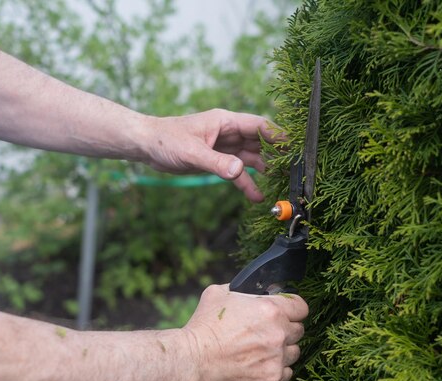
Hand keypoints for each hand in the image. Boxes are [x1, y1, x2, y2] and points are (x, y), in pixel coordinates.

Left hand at [144, 109, 285, 202]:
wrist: (147, 146)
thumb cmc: (165, 140)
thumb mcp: (191, 152)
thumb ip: (216, 162)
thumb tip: (239, 171)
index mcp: (224, 122)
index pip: (258, 126)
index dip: (278, 135)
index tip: (295, 147)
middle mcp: (227, 133)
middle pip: (259, 142)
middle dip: (276, 155)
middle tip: (294, 169)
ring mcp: (223, 147)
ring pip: (250, 158)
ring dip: (264, 170)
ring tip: (280, 184)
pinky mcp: (216, 160)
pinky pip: (236, 172)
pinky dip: (245, 183)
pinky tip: (255, 197)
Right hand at [181, 284, 307, 380]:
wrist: (193, 360)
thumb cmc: (203, 326)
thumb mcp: (219, 293)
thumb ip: (243, 290)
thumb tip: (254, 290)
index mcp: (270, 309)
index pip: (301, 306)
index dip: (292, 307)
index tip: (285, 311)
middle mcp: (278, 333)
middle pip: (299, 329)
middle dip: (285, 328)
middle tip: (266, 331)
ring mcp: (277, 357)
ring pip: (294, 351)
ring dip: (282, 349)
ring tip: (261, 348)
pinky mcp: (272, 378)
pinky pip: (287, 372)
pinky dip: (277, 368)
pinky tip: (260, 363)